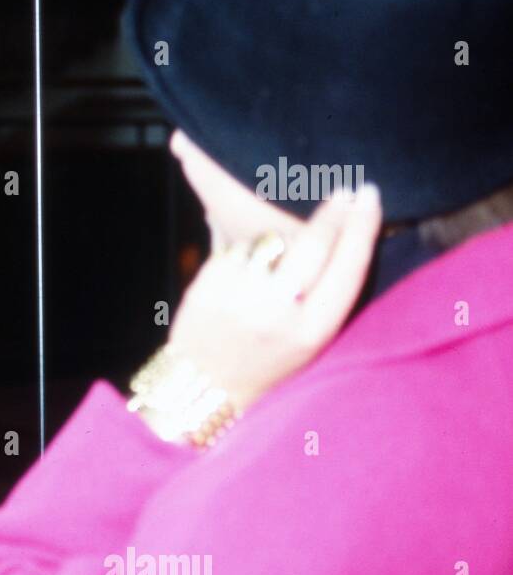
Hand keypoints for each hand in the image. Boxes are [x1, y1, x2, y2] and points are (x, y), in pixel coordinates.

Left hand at [166, 184, 382, 413]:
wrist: (204, 383)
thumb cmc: (267, 361)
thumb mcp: (310, 343)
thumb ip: (327, 296)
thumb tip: (345, 229)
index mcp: (311, 331)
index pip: (348, 266)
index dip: (362, 227)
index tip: (370, 195)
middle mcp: (276, 311)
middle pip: (314, 243)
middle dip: (334, 212)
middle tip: (345, 192)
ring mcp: (238, 293)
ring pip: (274, 240)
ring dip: (283, 238)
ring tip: (282, 258)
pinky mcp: (208, 282)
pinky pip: (240, 248)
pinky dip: (248, 252)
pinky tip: (246, 272)